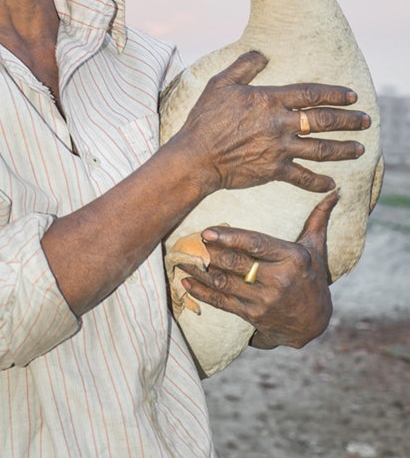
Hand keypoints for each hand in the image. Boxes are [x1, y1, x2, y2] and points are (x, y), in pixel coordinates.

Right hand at [174, 51, 369, 195]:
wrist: (196, 156)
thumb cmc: (206, 118)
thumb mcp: (221, 84)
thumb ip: (243, 66)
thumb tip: (261, 54)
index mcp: (269, 100)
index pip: (310, 94)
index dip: (334, 93)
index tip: (352, 96)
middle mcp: (279, 124)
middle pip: (323, 121)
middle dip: (348, 120)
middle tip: (365, 121)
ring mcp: (279, 149)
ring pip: (320, 149)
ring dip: (343, 149)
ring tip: (359, 149)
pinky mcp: (274, 170)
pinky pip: (302, 177)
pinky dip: (318, 181)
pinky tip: (331, 183)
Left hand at [178, 192, 338, 348]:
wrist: (314, 323)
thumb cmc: (313, 277)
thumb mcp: (317, 248)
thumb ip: (318, 219)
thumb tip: (335, 191)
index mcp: (291, 259)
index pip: (256, 245)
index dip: (231, 238)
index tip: (208, 231)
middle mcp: (277, 280)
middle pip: (237, 264)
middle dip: (211, 254)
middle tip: (189, 241)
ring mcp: (264, 301)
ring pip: (225, 284)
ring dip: (200, 272)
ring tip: (180, 259)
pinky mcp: (252, 315)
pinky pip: (222, 303)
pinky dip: (202, 293)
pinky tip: (186, 282)